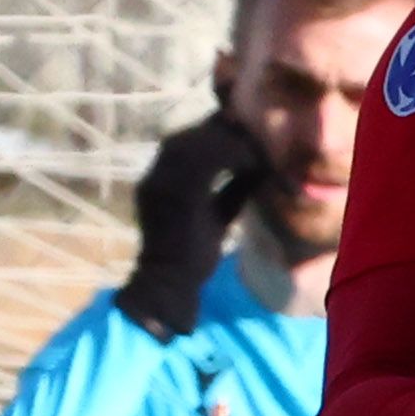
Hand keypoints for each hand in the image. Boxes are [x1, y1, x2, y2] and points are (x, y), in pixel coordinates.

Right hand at [118, 108, 272, 337]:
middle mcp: (155, 178)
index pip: (181, 142)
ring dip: (226, 144)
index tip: (241, 131)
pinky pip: (200, 165)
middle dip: (220, 132)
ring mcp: (160, 186)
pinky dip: (228, 159)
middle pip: (185, 139)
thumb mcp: (217, 213)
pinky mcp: (174, 197)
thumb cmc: (194, 252)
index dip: (211, 133)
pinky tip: (250, 165)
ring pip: (192, 146)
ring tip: (254, 153)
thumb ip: (232, 189)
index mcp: (159, 180)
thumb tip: (259, 167)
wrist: (171, 284)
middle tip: (252, 137)